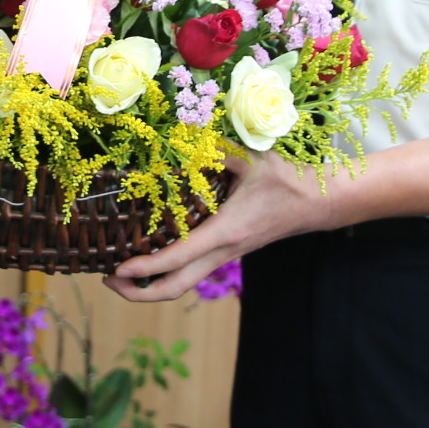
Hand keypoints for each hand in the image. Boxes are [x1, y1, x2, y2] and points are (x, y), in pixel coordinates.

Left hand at [109, 154, 334, 301]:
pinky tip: (150, 256)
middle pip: (176, 287)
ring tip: (121, 273)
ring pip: (184, 283)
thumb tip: (180, 135)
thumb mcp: (253, 155)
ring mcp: (226, 255)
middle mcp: (223, 250)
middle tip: (108, 280)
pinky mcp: (228, 251)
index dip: (146, 267)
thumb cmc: (288, 177)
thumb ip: (217, 146)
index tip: (118, 268)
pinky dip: (167, 271)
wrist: (320, 202)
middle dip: (139, 291)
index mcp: (226, 230)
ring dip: (151, 284)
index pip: (178, 258)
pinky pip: (192, 270)